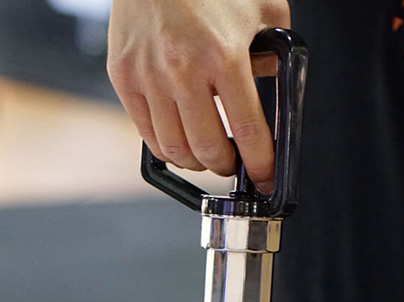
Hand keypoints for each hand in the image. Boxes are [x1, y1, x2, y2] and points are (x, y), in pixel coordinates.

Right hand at [107, 0, 289, 191]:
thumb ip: (276, 50)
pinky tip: (180, 141)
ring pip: (174, 147)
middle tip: (235, 162)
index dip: (260, 163)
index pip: (248, 130)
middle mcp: (183, 70)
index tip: (265, 178)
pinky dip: (166, 147)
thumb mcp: (263, 8)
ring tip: (208, 155)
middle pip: (207, 148)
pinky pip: (145, 132)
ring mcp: (148, 75)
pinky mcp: (123, 76)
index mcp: (224, 56)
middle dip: (226, 165)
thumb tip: (270, 80)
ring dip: (196, 161)